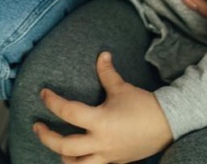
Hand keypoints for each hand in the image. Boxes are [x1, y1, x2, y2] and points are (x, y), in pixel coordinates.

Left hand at [33, 52, 173, 162]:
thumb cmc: (144, 105)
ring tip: (57, 146)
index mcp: (100, 121)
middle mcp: (101, 142)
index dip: (52, 102)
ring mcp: (108, 155)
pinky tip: (77, 154)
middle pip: (64, 147)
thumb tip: (101, 54)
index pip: (68, 113)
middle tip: (37, 126)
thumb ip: (107, 72)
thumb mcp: (122, 88)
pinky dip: (81, 162)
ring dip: (63, 156)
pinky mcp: (115, 161)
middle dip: (46, 137)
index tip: (43, 94)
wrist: (169, 125)